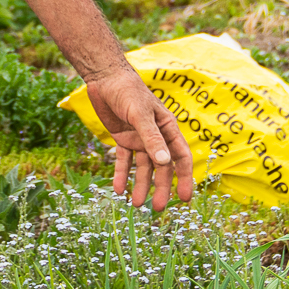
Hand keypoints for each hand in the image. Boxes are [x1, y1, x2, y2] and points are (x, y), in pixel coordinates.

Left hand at [78, 68, 195, 208]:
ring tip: (135, 204)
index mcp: (168, 128)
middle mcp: (156, 136)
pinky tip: (118, 189)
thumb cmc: (128, 91)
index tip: (184, 199)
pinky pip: (123, 161)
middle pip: (161, 167)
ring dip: (140, 185)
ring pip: (142, 167)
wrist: (105, 79)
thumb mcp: (141, 115)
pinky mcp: (122, 139)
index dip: (183, 178)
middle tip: (157, 209)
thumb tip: (165, 163)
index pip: (181, 157)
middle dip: (160, 188)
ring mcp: (139, 139)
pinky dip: (121, 174)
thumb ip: (152, 139)